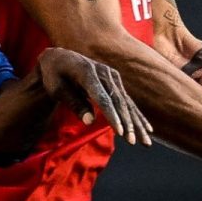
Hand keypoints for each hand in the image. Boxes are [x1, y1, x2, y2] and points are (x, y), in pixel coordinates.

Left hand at [33, 47, 152, 146]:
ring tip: (145, 141)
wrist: (59, 58)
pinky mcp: (115, 81)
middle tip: (133, 142)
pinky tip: (147, 129)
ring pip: (126, 102)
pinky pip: (127, 101)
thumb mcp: (56, 88)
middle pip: (118, 101)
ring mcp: (112, 76)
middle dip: (127, 123)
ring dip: (136, 123)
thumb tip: (90, 122)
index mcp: (87, 72)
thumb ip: (74, 103)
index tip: (120, 132)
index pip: (102, 98)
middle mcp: (104, 72)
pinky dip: (137, 116)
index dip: (112, 115)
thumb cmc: (54, 75)